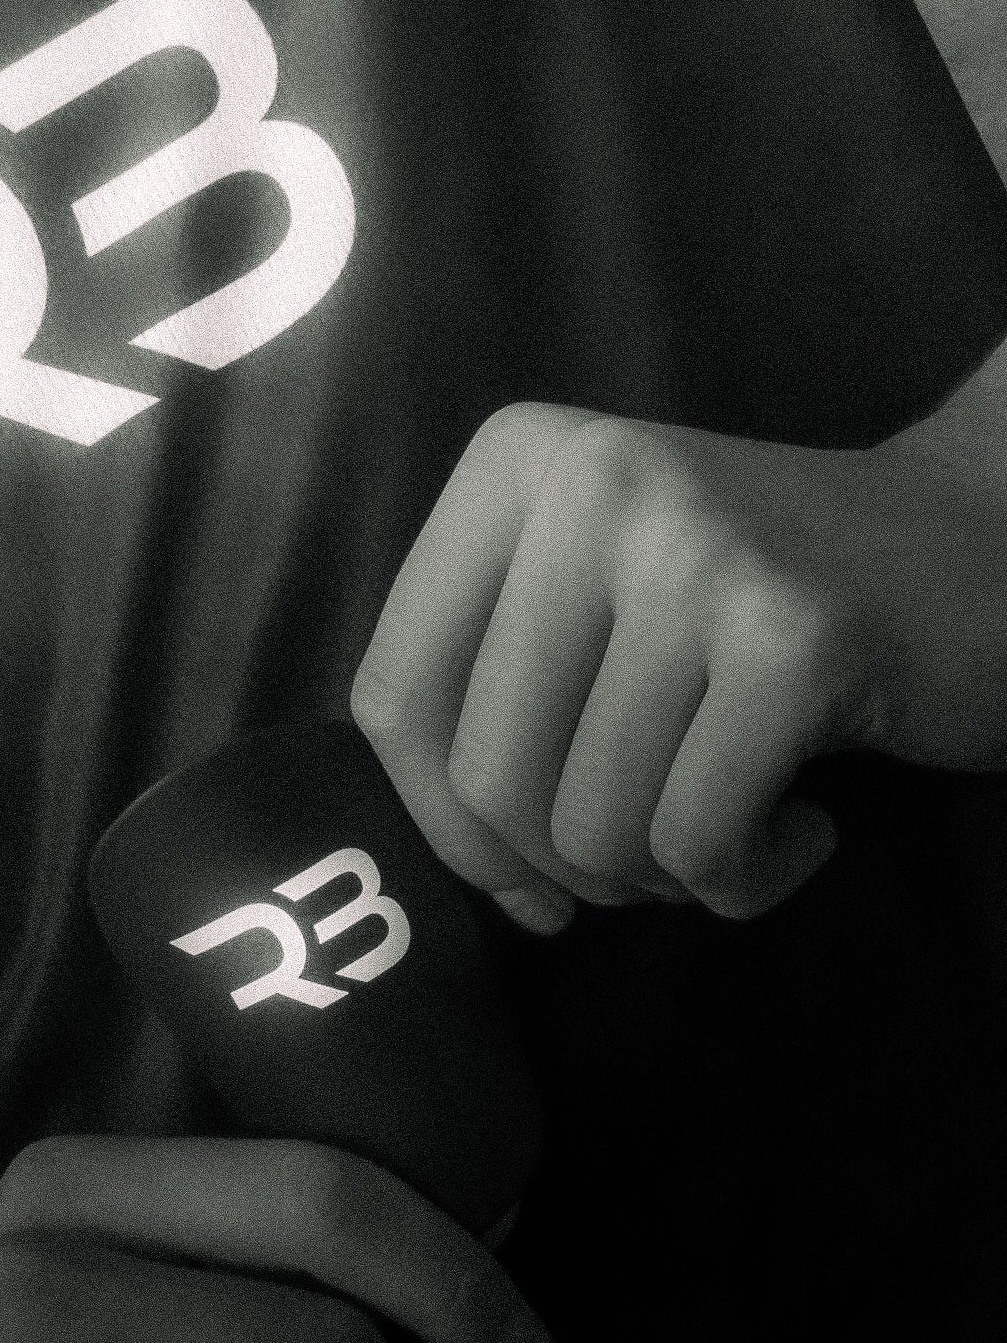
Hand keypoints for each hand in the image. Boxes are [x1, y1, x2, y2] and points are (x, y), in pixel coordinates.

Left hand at [352, 399, 1006, 930]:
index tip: (520, 873)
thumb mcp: (595, 591)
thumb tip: (462, 868)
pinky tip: (802, 827)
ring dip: (662, 877)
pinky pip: (697, 844)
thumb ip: (496, 688)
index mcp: (518, 461)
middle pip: (487, 774)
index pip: (394, 693)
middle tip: (655, 846)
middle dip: (565, 865)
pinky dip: (744, 881)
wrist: (978, 543)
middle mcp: (593, 482)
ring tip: (732, 821)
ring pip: (589, 826)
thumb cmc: (756, 601)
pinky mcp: (791, 640)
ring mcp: (694, 554)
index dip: (446, 823)